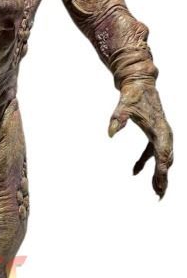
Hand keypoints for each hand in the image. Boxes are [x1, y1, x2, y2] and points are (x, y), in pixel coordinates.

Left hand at [108, 79, 172, 198]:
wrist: (139, 83)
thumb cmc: (133, 94)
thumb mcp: (124, 105)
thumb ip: (118, 118)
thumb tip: (110, 132)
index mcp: (160, 129)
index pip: (163, 153)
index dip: (162, 169)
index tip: (160, 182)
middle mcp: (164, 133)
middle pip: (167, 160)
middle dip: (164, 177)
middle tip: (159, 194)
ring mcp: (161, 134)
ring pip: (163, 158)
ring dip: (159, 174)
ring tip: (156, 191)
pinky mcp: (154, 133)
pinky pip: (152, 153)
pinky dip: (144, 162)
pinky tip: (134, 172)